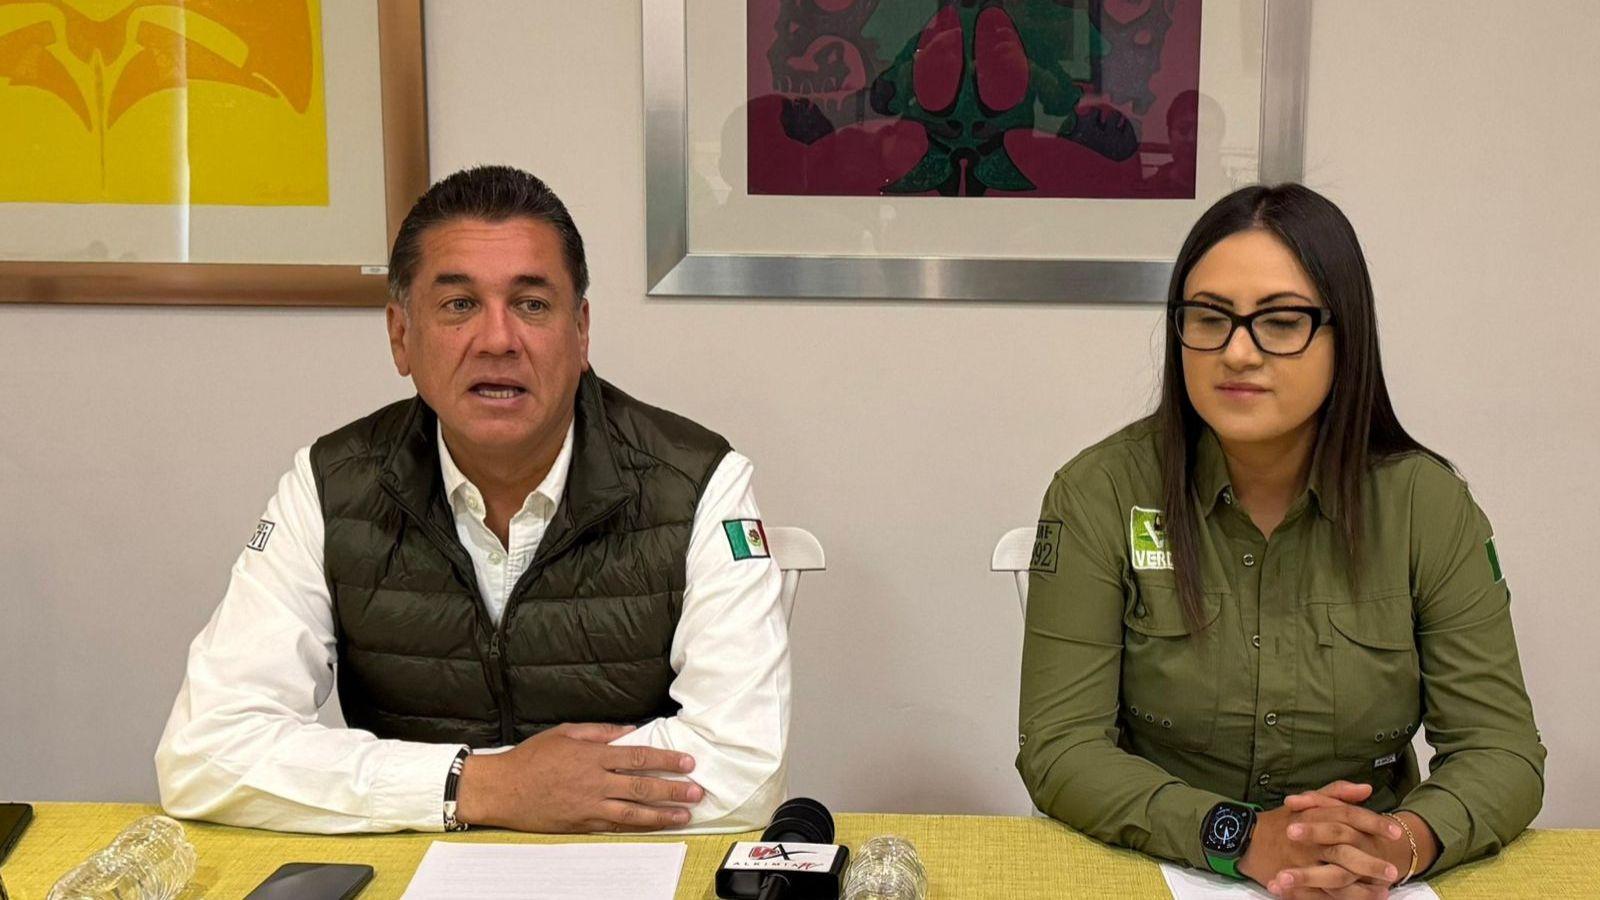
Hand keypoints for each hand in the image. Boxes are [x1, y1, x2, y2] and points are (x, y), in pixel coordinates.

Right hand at [454, 723, 702, 832]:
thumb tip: (629, 731)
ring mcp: (589, 806)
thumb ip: (600, 731)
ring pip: (633, 812)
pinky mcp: (581, 825)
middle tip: (696, 792)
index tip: (687, 762)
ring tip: (684, 815)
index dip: (666, 759)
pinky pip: (615, 827)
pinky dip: (637, 827)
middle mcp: (595, 782)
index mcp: (593, 755)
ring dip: (662, 814)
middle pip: (642, 786)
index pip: (638, 756)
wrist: (502, 789)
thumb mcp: (565, 732)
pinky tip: (654, 827)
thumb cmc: (532, 758)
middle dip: (673, 789)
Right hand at [1239, 782, 1402, 898]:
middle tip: (1393, 869)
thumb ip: (1337, 793)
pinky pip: (1323, 893)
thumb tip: (1366, 789)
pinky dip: (1344, 898)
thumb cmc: (1283, 820)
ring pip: (1335, 876)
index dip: (1373, 823)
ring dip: (1361, 886)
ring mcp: (1301, 862)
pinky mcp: (1296, 882)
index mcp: (1313, 816)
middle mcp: (1308, 840)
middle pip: (1343, 849)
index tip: (1396, 832)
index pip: (1347, 816)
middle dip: (1369, 861)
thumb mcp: (1308, 801)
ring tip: (1384, 890)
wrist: (1247, 840)